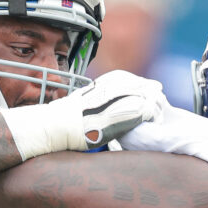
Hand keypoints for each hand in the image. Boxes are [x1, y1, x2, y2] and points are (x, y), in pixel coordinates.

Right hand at [3, 70, 164, 159]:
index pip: (121, 79)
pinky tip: (152, 117)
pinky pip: (137, 112)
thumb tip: (98, 108)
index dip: (136, 82)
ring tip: (158, 107)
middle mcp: (101, 92)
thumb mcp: (76, 106)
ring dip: (150, 102)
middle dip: (148, 89)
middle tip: (159, 92)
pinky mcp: (111, 117)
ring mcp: (106, 104)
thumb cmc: (57, 124)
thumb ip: (91, 103)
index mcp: (93, 87)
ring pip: (137, 97)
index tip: (147, 86)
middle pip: (132, 84)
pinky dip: (147, 114)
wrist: (48, 128)